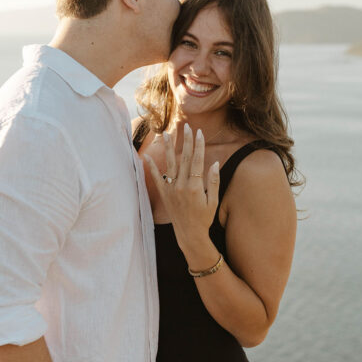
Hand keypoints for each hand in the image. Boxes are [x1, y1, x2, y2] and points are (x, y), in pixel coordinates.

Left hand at [144, 125, 220, 251]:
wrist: (189, 234)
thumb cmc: (204, 218)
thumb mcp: (214, 201)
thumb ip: (214, 181)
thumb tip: (214, 163)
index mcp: (196, 187)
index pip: (198, 160)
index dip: (199, 145)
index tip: (199, 132)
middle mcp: (182, 186)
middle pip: (184, 158)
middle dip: (186, 141)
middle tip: (187, 126)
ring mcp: (171, 190)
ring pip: (169, 164)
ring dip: (168, 148)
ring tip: (166, 133)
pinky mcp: (164, 194)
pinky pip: (156, 178)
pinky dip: (150, 167)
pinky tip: (146, 156)